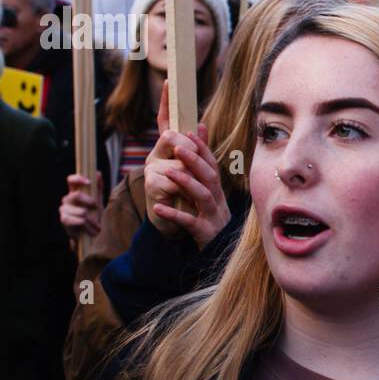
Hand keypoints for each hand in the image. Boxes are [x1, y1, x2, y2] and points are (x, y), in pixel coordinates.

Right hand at [60, 172, 102, 246]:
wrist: (93, 234)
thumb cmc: (96, 216)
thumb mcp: (98, 200)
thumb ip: (98, 187)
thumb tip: (97, 173)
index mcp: (76, 192)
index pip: (71, 180)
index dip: (77, 178)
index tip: (88, 182)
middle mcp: (68, 199)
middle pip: (75, 195)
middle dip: (88, 202)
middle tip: (95, 207)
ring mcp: (64, 209)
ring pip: (77, 209)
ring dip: (88, 216)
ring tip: (93, 222)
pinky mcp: (64, 219)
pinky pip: (74, 219)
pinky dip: (83, 223)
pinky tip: (86, 225)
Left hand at [146, 85, 229, 248]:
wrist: (220, 251)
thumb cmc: (210, 215)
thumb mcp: (208, 190)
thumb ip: (203, 162)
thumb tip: (200, 128)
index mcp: (216, 188)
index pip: (212, 164)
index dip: (203, 148)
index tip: (189, 132)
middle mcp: (217, 199)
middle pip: (210, 176)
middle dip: (195, 161)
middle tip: (178, 147)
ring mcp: (213, 215)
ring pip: (203, 196)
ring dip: (187, 183)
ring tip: (168, 173)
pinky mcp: (205, 232)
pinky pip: (189, 222)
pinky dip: (174, 215)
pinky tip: (158, 209)